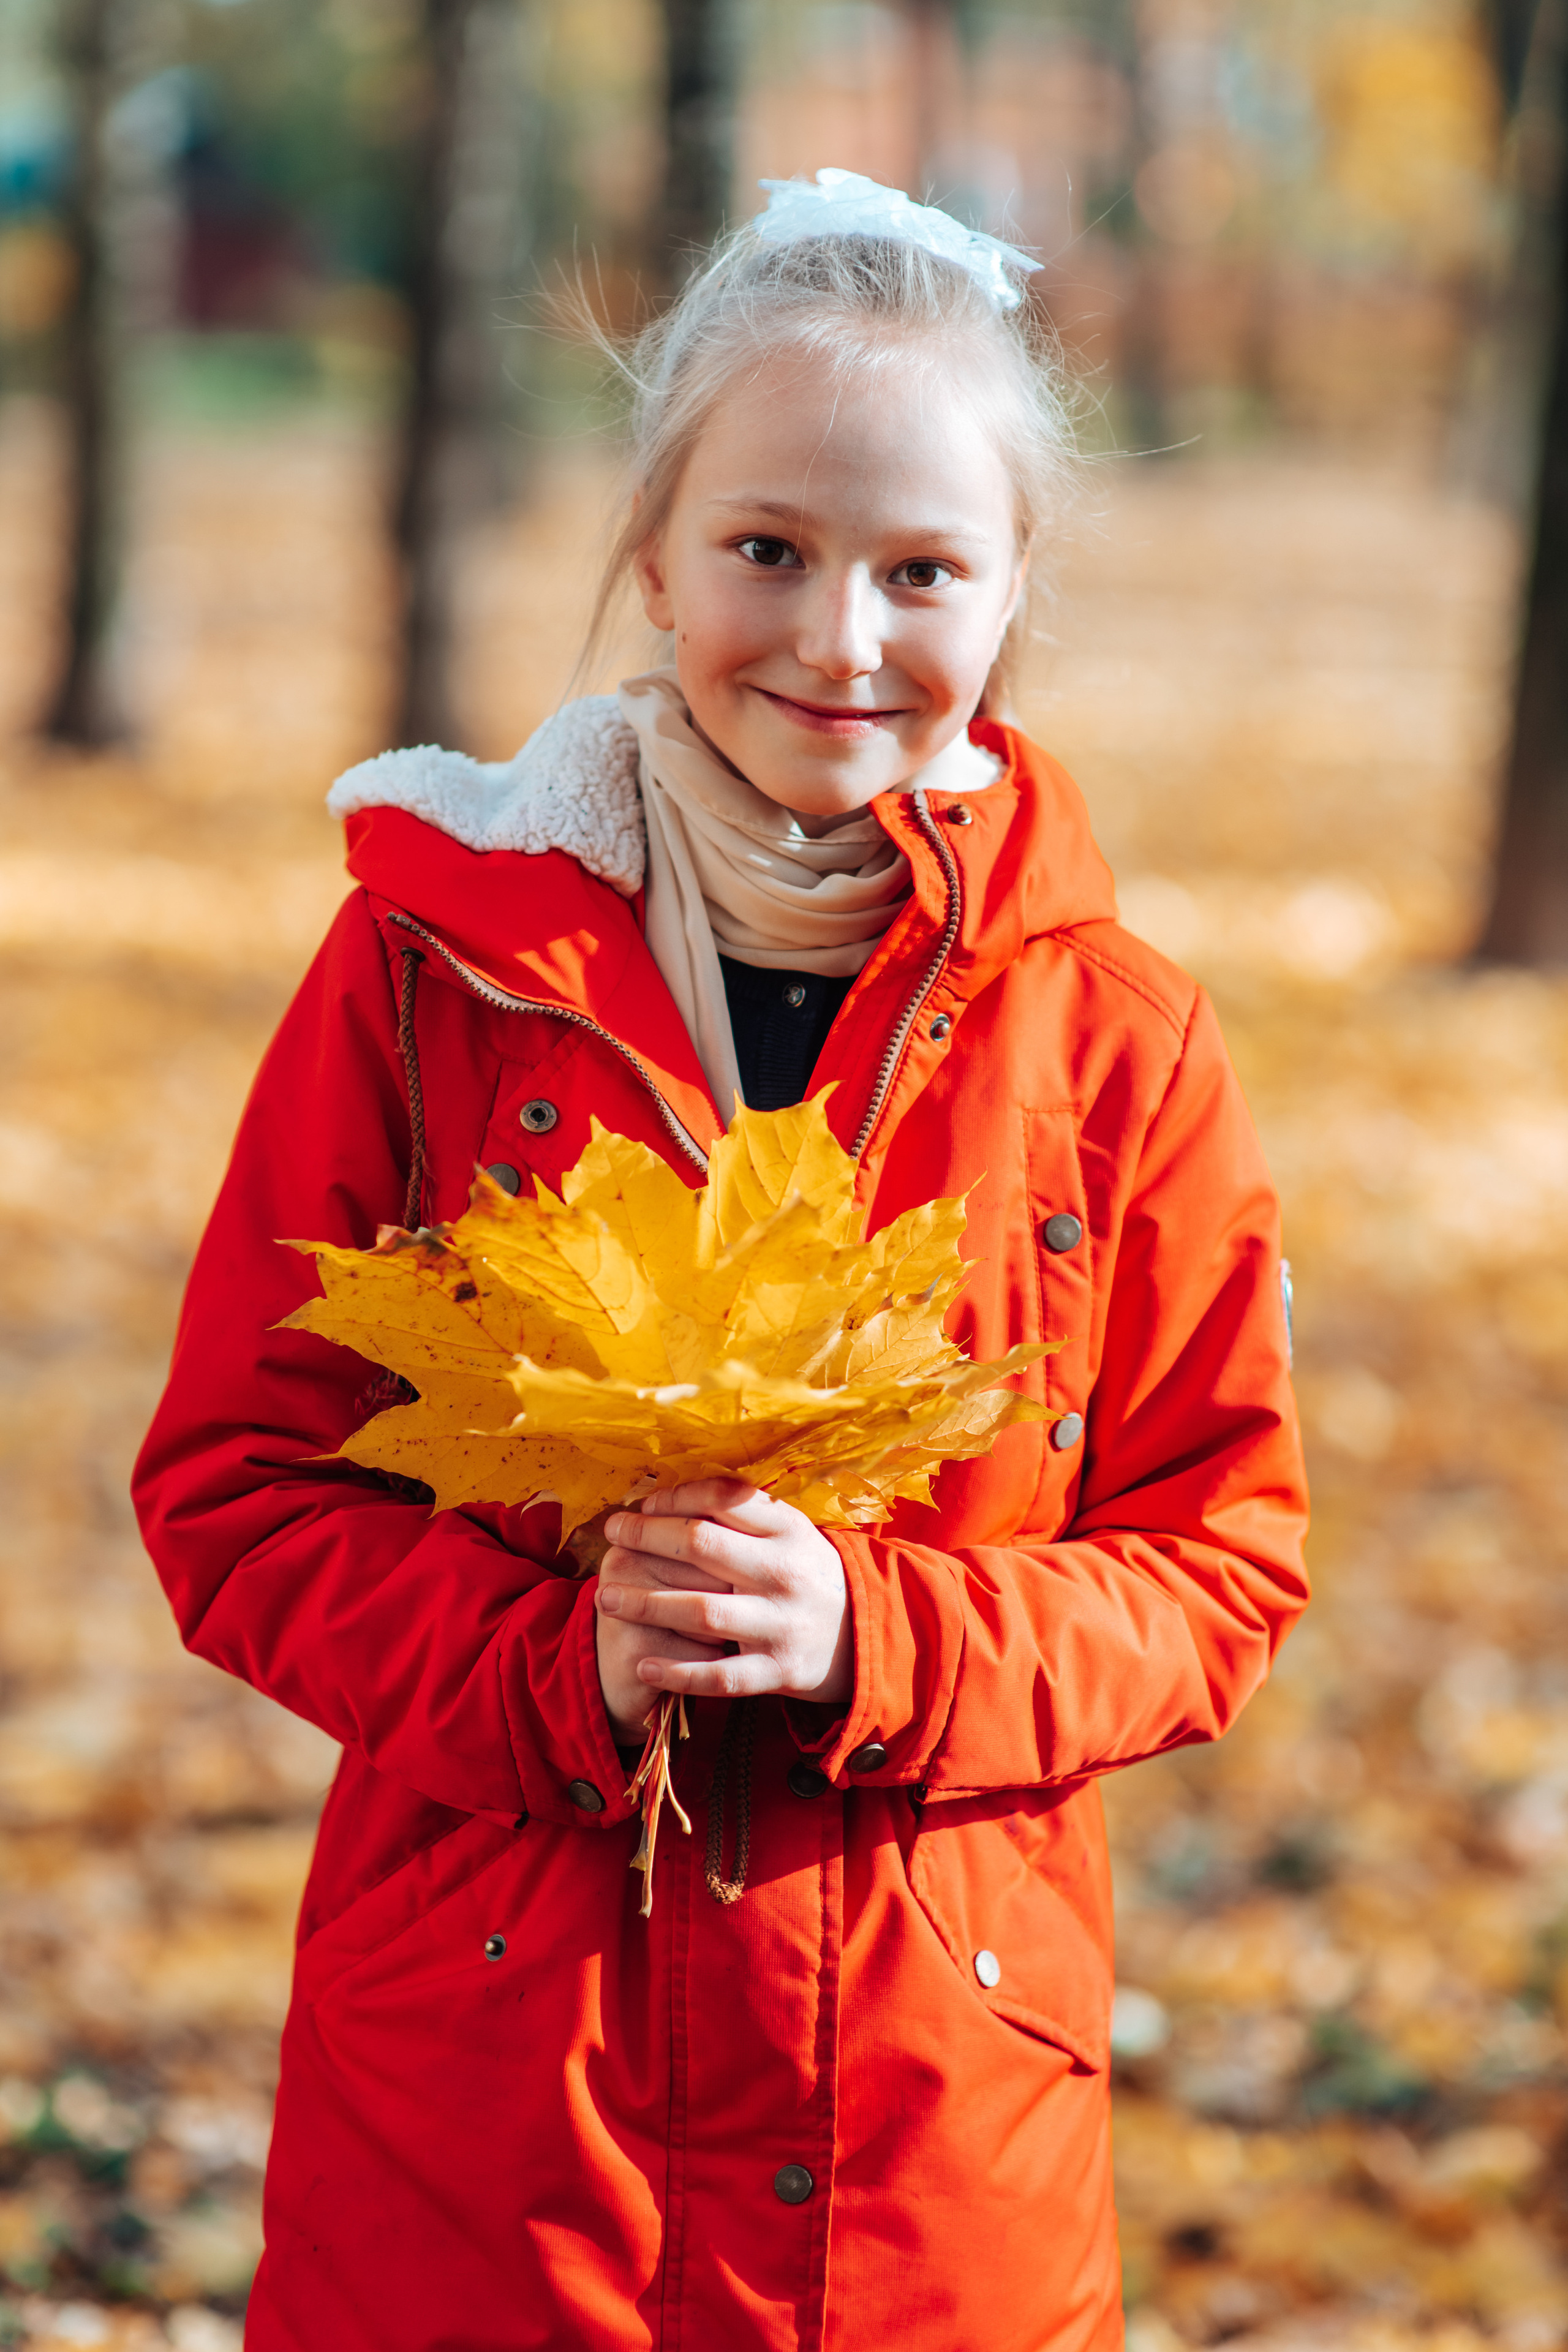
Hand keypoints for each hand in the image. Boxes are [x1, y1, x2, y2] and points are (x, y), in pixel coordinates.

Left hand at [595, 1480, 851, 1734]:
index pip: (721, 1498)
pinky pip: (719, 1676)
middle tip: (612, 1534)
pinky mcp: (777, 1670)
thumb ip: (742, 1513)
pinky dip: (677, 1673)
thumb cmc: (805, 1573)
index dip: (674, 1497)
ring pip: (701, 1611)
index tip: (643, 1505)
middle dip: (646, 1537)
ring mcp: (780, 1623)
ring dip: (645, 1604)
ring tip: (605, 1597)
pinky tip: (643, 1665)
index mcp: (788, 1530)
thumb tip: (667, 1497)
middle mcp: (784, 1572)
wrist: (862, 1635)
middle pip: (701, 1545)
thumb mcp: (791, 1533)